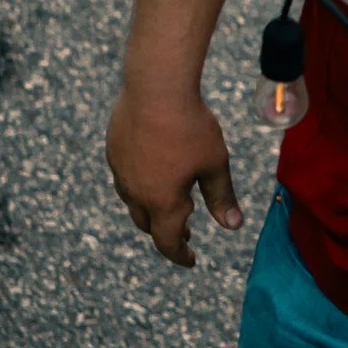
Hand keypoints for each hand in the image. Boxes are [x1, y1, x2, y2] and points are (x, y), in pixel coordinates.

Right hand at [106, 89, 241, 266]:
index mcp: (162, 202)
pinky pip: (126, 178)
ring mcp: (121, 172)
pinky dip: (141, 185)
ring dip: (152, 210)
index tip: (191, 260)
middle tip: (186, 233)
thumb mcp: (215, 164)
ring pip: (133, 202)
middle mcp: (135, 193)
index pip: (168, 241)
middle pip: (148, 225)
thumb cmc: (190, 127)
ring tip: (171, 204)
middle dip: (167, 233)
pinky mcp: (113, 151)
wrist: (155, 88)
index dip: (180, 254)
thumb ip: (221, 197)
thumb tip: (233, 226)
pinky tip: (154, 171)